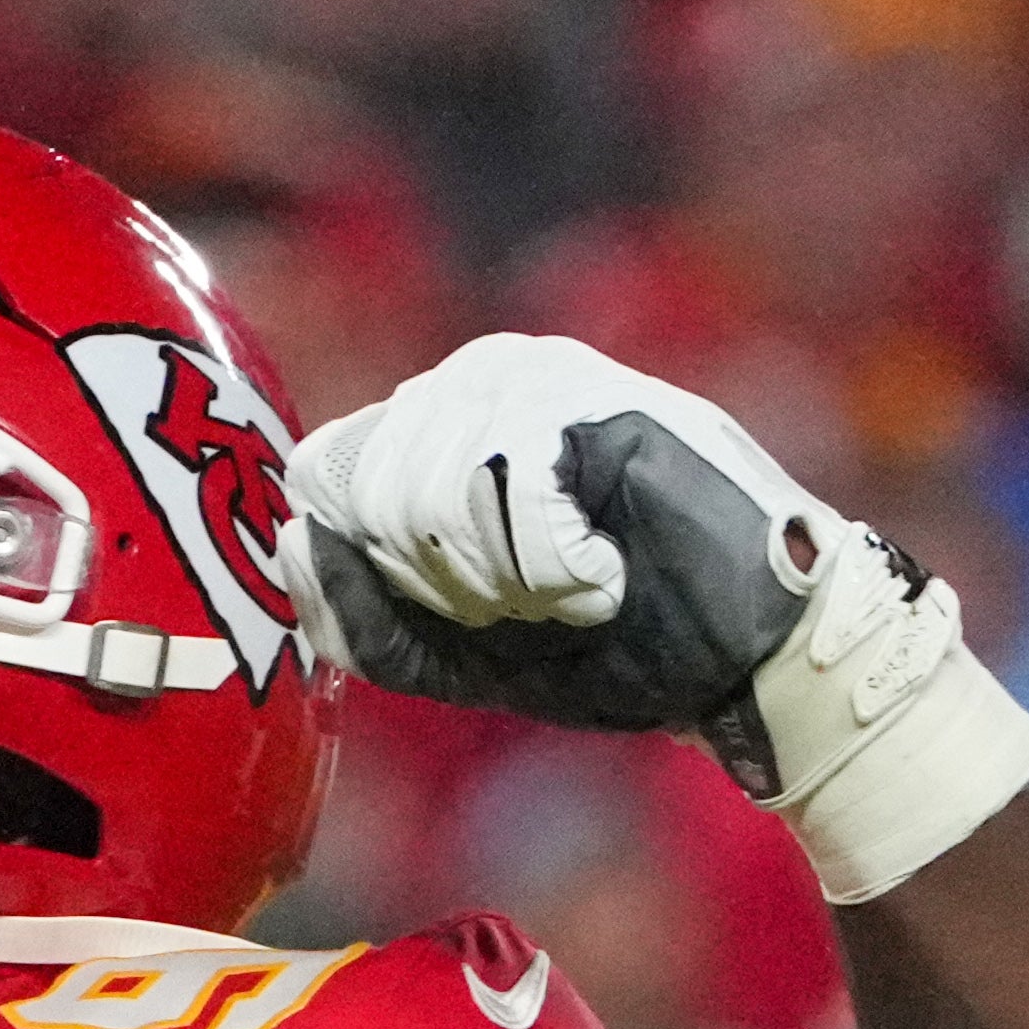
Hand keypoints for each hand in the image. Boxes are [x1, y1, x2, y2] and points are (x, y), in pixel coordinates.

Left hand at [284, 333, 1028, 901]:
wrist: (739, 655)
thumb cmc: (603, 643)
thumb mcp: (445, 647)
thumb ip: (352, 609)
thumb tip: (289, 541)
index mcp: (427, 423)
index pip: (321, 480)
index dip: (380, 571)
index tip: (469, 604)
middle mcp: (471, 376)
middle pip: (368, 494)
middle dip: (447, 582)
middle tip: (538, 595)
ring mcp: (533, 373)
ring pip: (426, 494)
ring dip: (503, 579)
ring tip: (578, 579)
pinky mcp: (591, 393)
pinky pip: (502, 491)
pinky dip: (551, 566)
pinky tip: (609, 566)